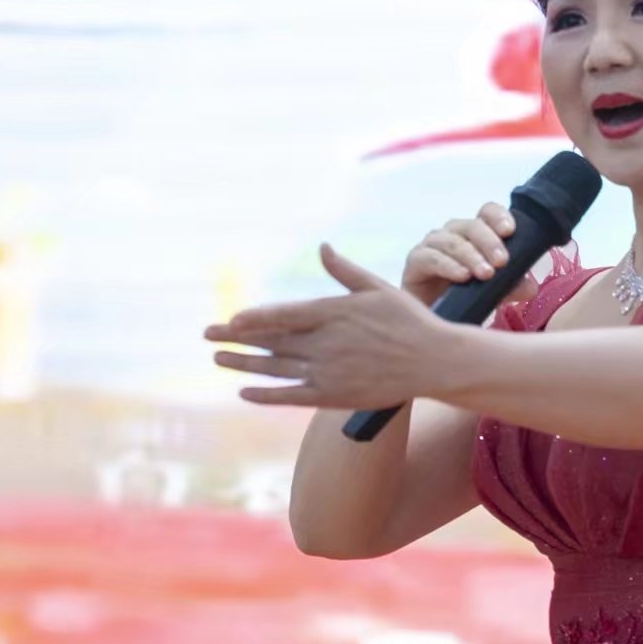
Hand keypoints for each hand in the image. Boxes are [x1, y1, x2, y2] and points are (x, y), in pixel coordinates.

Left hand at [207, 244, 459, 407]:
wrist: (434, 361)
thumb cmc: (409, 320)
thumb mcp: (377, 288)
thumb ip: (344, 272)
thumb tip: (322, 247)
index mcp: (334, 313)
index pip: (282, 315)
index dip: (253, 318)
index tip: (230, 318)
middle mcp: (325, 343)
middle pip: (271, 341)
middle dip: (237, 337)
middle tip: (208, 334)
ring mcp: (328, 371)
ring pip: (275, 368)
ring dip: (243, 364)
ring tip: (218, 358)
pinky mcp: (333, 395)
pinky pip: (291, 396)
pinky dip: (266, 394)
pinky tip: (245, 392)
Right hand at [401, 202, 538, 308]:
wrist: (433, 319)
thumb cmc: (464, 298)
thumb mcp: (493, 293)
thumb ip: (511, 286)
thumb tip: (531, 287)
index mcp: (475, 233)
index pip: (487, 212)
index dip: (498, 216)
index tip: (511, 231)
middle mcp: (453, 233)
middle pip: (472, 226)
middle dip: (489, 242)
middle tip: (503, 262)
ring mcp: (432, 245)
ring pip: (452, 241)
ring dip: (471, 256)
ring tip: (486, 274)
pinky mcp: (415, 261)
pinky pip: (431, 258)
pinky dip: (448, 266)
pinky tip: (463, 277)